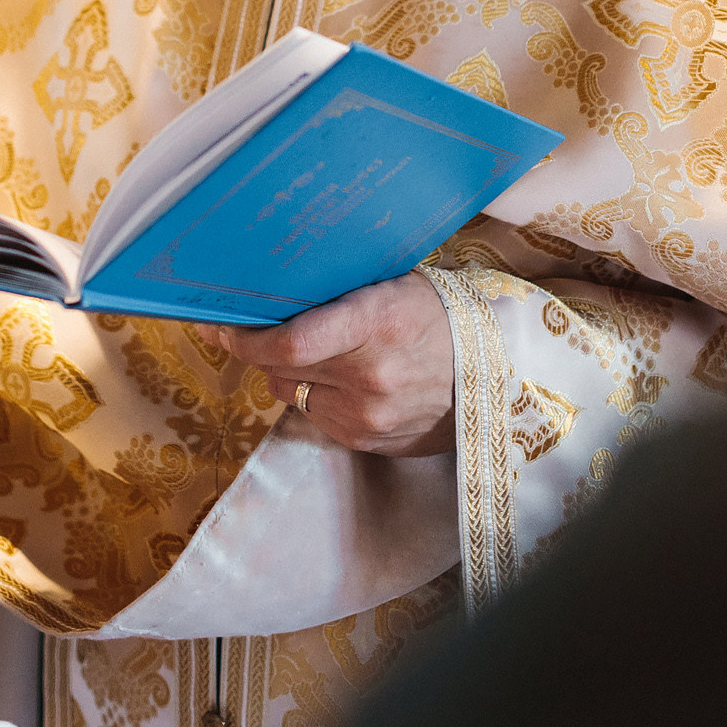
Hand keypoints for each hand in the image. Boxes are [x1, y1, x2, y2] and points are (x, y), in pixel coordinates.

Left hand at [199, 272, 455, 457]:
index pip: (289, 342)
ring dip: (286, 374)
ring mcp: (370, 417)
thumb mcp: (395, 285)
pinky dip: (314, 396)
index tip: (225, 324)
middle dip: (260, 350)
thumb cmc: (442, 314)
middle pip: (280, 368)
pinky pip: (316, 416)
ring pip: (290, 395)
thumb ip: (338, 293)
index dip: (246, 337)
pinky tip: (339, 377)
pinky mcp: (370, 442)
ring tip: (309, 351)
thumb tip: (271, 291)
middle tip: (252, 328)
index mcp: (377, 325)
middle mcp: (371, 377)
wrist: (500, 372)